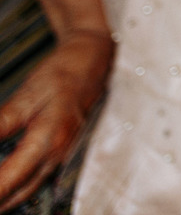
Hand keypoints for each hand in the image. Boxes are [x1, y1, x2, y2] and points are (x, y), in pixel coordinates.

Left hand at [0, 32, 111, 210]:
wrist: (94, 58)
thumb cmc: (66, 71)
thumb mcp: (27, 95)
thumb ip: (2, 123)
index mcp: (50, 139)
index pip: (12, 178)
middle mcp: (60, 153)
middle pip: (21, 191)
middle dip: (0, 199)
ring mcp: (64, 154)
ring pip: (30, 188)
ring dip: (8, 198)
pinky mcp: (64, 151)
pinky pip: (39, 178)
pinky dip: (19, 187)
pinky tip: (7, 186)